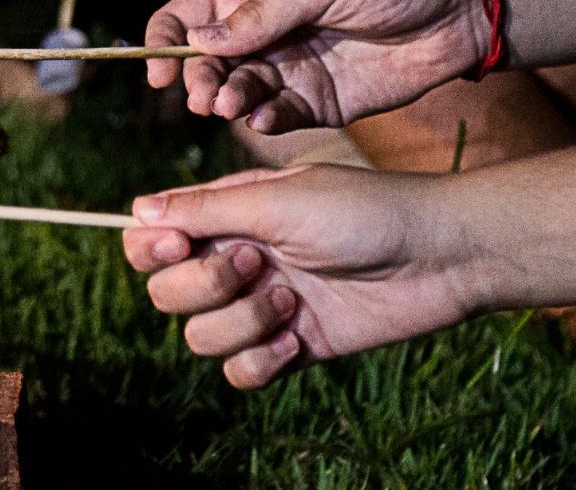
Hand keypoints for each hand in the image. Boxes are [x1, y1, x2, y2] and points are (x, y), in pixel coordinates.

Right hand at [124, 164, 480, 388]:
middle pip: (167, 293)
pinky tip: (297, 339)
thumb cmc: (363, 210)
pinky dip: (260, 361)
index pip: (152, 239)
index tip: (179, 245)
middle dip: (204, 285)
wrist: (439, 255)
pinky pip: (240, 373)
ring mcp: (262, 306)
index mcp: (227, 215)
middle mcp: (236, 260)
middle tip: (256, 262)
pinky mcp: (292, 347)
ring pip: (200, 337)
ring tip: (290, 299)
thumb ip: (206, 209)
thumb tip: (137, 210)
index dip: (151, 249)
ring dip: (241, 323)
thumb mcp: (279, 201)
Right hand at [144, 0, 485, 132]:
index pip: (190, 11)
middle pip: (206, 59)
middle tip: (207, 95)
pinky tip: (268, 120)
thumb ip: (263, 12)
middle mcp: (265, 27)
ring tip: (236, 106)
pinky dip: (265, 121)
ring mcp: (291, 65)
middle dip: (198, 78)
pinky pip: (278, 116)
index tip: (160, 71)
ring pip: (238, 91)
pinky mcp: (321, 101)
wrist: (463, 5)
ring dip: (228, 101)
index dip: (166, 40)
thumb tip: (202, 40)